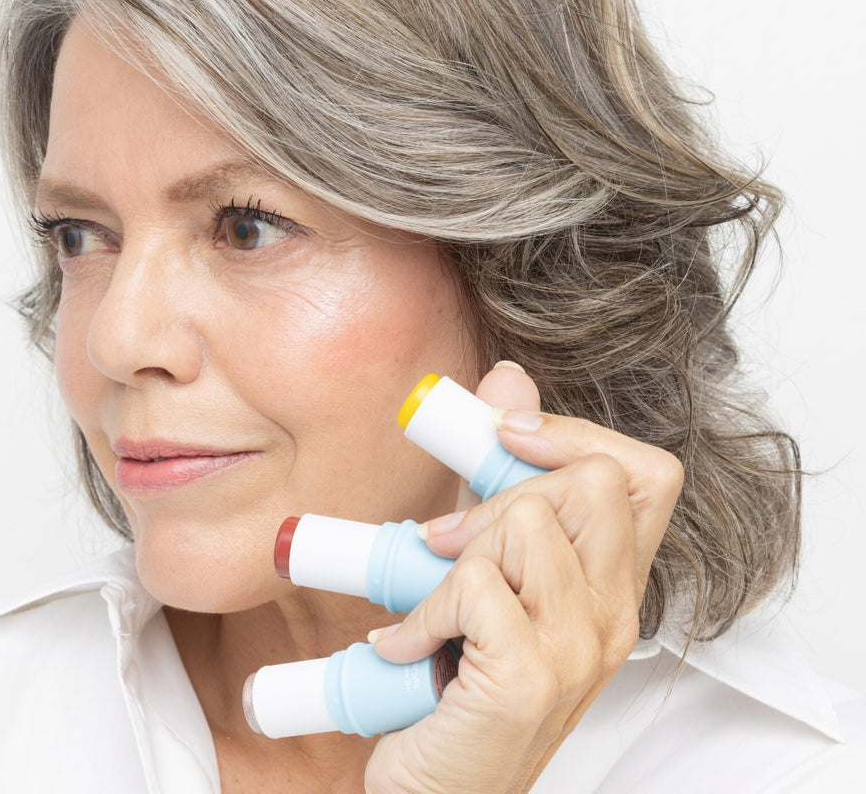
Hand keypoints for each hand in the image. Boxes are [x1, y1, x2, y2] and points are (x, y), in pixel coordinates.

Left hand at [364, 362, 683, 793]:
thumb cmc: (461, 680)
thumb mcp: (488, 565)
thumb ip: (499, 477)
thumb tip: (507, 376)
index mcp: (610, 585)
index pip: (649, 473)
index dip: (581, 434)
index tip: (512, 432)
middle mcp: (613, 615)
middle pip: (592, 482)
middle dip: (504, 489)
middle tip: (448, 537)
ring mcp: (578, 649)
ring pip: (528, 521)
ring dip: (459, 550)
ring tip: (431, 595)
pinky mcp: (528, 676)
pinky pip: (473, 584)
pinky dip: (423, 605)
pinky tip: (407, 645)